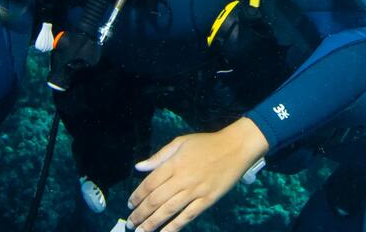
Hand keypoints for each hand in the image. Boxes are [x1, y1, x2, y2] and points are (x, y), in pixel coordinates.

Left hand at [127, 118, 270, 231]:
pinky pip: (188, 216)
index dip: (137, 195)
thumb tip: (139, 167)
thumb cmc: (207, 143)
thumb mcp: (180, 142)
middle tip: (130, 223)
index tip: (130, 204)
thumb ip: (159, 156)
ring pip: (169, 211)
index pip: (149, 183)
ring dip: (152, 223)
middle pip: (155, 200)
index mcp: (174, 164)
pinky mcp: (207, 200)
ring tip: (141, 231)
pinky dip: (174, 226)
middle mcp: (182, 179)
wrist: (236, 147)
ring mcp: (195, 191)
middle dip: (140, 214)